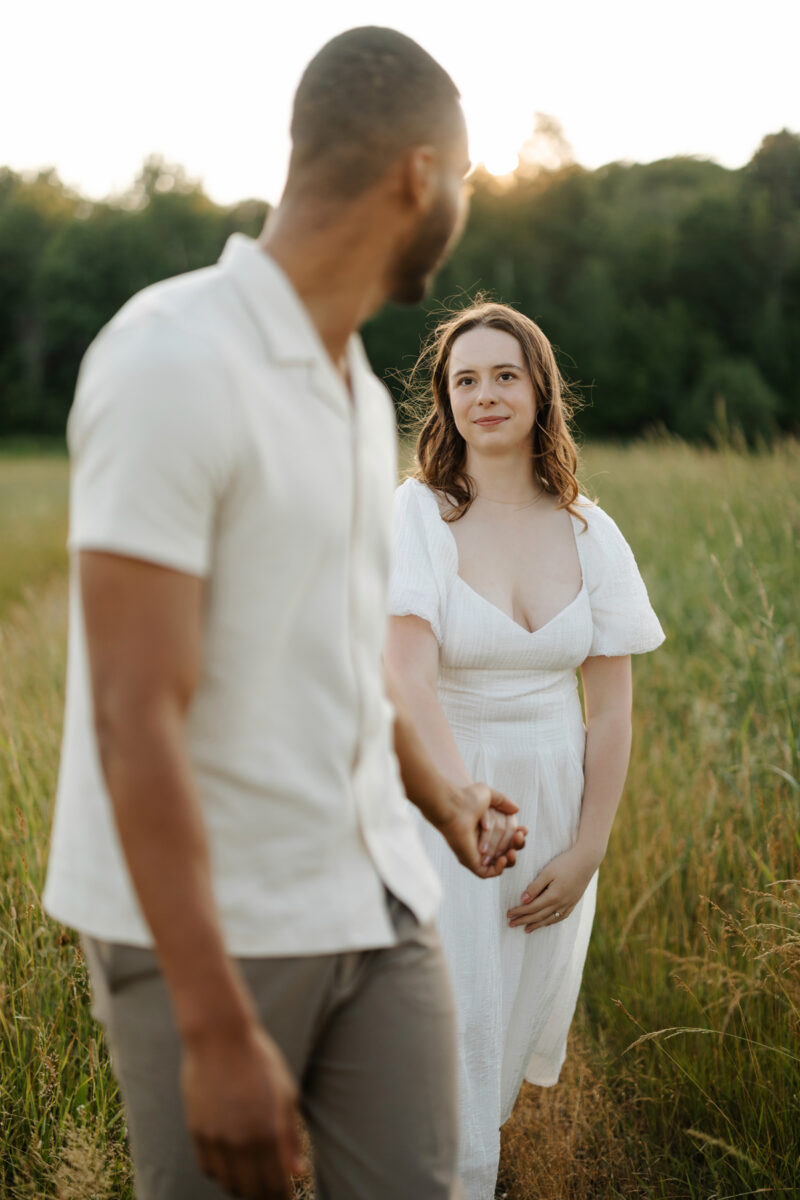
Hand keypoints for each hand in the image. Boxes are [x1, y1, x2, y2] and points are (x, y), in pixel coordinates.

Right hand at [182, 1021, 307, 1198]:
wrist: (220, 1039)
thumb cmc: (260, 1062)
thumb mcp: (287, 1094)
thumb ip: (292, 1137)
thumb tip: (298, 1171)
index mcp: (269, 1133)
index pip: (277, 1185)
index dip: (284, 1196)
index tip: (288, 1197)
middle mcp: (242, 1142)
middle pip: (253, 1191)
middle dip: (266, 1196)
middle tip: (273, 1192)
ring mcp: (216, 1139)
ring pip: (229, 1184)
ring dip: (243, 1188)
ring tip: (253, 1182)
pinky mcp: (197, 1132)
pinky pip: (208, 1168)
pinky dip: (221, 1174)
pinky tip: (231, 1167)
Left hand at [438, 783, 525, 878]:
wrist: (454, 806)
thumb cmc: (467, 798)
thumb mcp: (488, 794)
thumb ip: (503, 801)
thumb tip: (516, 809)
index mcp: (487, 830)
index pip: (509, 838)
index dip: (519, 836)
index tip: (523, 830)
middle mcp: (483, 843)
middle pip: (508, 850)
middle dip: (518, 844)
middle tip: (519, 836)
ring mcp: (477, 854)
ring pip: (501, 863)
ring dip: (511, 858)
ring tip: (512, 851)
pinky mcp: (471, 862)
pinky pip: (488, 873)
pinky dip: (499, 868)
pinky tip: (503, 858)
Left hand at [506, 845, 599, 932]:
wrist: (587, 860)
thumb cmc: (565, 863)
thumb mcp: (547, 872)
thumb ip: (535, 887)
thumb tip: (522, 900)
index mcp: (553, 896)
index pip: (531, 908)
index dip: (519, 912)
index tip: (508, 914)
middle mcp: (561, 904)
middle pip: (538, 916)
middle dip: (524, 921)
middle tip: (511, 924)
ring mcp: (568, 904)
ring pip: (549, 919)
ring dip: (536, 925)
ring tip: (526, 930)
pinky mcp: (573, 902)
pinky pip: (560, 917)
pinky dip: (551, 922)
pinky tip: (546, 923)